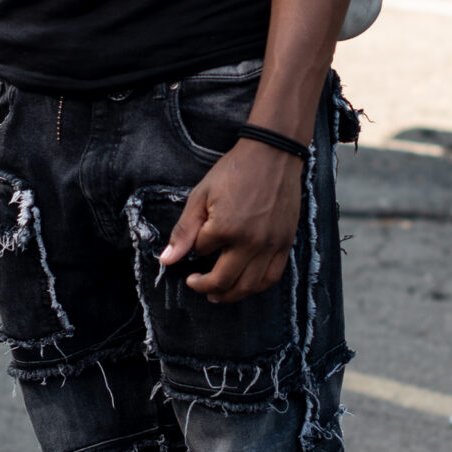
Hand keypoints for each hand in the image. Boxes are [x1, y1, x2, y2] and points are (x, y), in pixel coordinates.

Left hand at [159, 141, 302, 302]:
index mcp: (225, 228)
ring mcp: (270, 245)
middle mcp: (250, 242)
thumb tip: (166, 260)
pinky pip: (272, 276)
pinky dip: (257, 286)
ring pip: (249, 285)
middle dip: (206, 287)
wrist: (272, 155)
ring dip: (230, 295)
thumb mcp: (200, 196)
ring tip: (218, 294)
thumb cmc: (235, 171)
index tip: (197, 242)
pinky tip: (245, 285)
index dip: (197, 247)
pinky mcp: (285, 243)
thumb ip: (183, 231)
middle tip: (196, 285)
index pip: (203, 252)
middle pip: (224, 280)